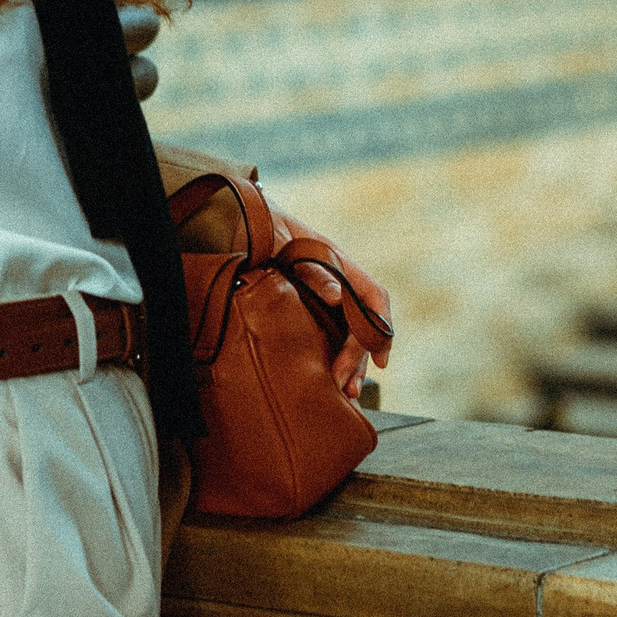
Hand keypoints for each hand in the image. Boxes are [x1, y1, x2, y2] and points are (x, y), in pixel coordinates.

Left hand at [279, 215, 392, 399]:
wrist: (235, 222)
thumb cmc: (261, 228)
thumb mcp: (281, 243)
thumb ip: (311, 270)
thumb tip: (337, 297)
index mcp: (338, 262)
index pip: (373, 296)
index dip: (381, 327)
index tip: (381, 358)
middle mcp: (336, 280)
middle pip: (361, 324)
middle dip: (358, 358)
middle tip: (345, 386)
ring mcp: (321, 294)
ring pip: (346, 333)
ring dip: (350, 364)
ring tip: (346, 394)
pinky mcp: (305, 307)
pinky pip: (327, 334)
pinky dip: (331, 357)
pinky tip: (328, 379)